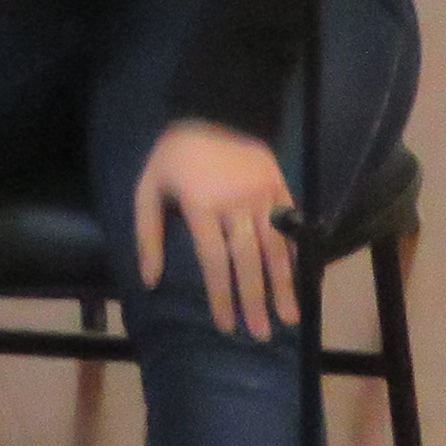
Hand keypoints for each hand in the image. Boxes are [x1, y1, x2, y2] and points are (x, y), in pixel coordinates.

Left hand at [133, 119, 302, 339]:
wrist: (214, 111)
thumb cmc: (174, 156)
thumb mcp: (148, 189)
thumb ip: (148, 234)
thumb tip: (149, 280)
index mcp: (201, 207)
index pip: (213, 261)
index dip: (220, 296)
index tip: (226, 326)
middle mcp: (237, 206)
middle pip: (249, 261)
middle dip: (255, 301)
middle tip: (261, 334)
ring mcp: (264, 197)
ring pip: (276, 248)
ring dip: (283, 286)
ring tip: (289, 319)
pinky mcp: (282, 188)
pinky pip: (291, 227)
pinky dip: (295, 255)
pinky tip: (298, 280)